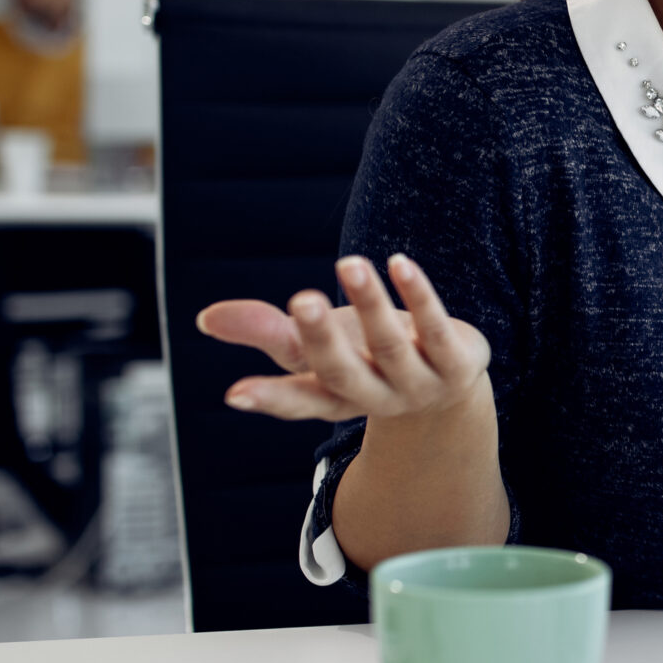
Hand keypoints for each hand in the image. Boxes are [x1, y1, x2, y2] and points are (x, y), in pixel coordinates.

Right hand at [196, 254, 490, 422]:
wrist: (447, 387)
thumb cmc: (364, 359)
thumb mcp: (317, 349)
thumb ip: (265, 331)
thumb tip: (206, 318)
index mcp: (334, 397)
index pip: (299, 400)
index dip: (270, 399)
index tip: (235, 394)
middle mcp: (374, 396)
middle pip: (343, 371)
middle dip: (322, 337)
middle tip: (302, 300)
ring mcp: (418, 384)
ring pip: (390, 344)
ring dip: (371, 302)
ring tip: (350, 262)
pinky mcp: (456, 363)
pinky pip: (436, 327)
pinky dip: (418, 295)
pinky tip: (400, 263)